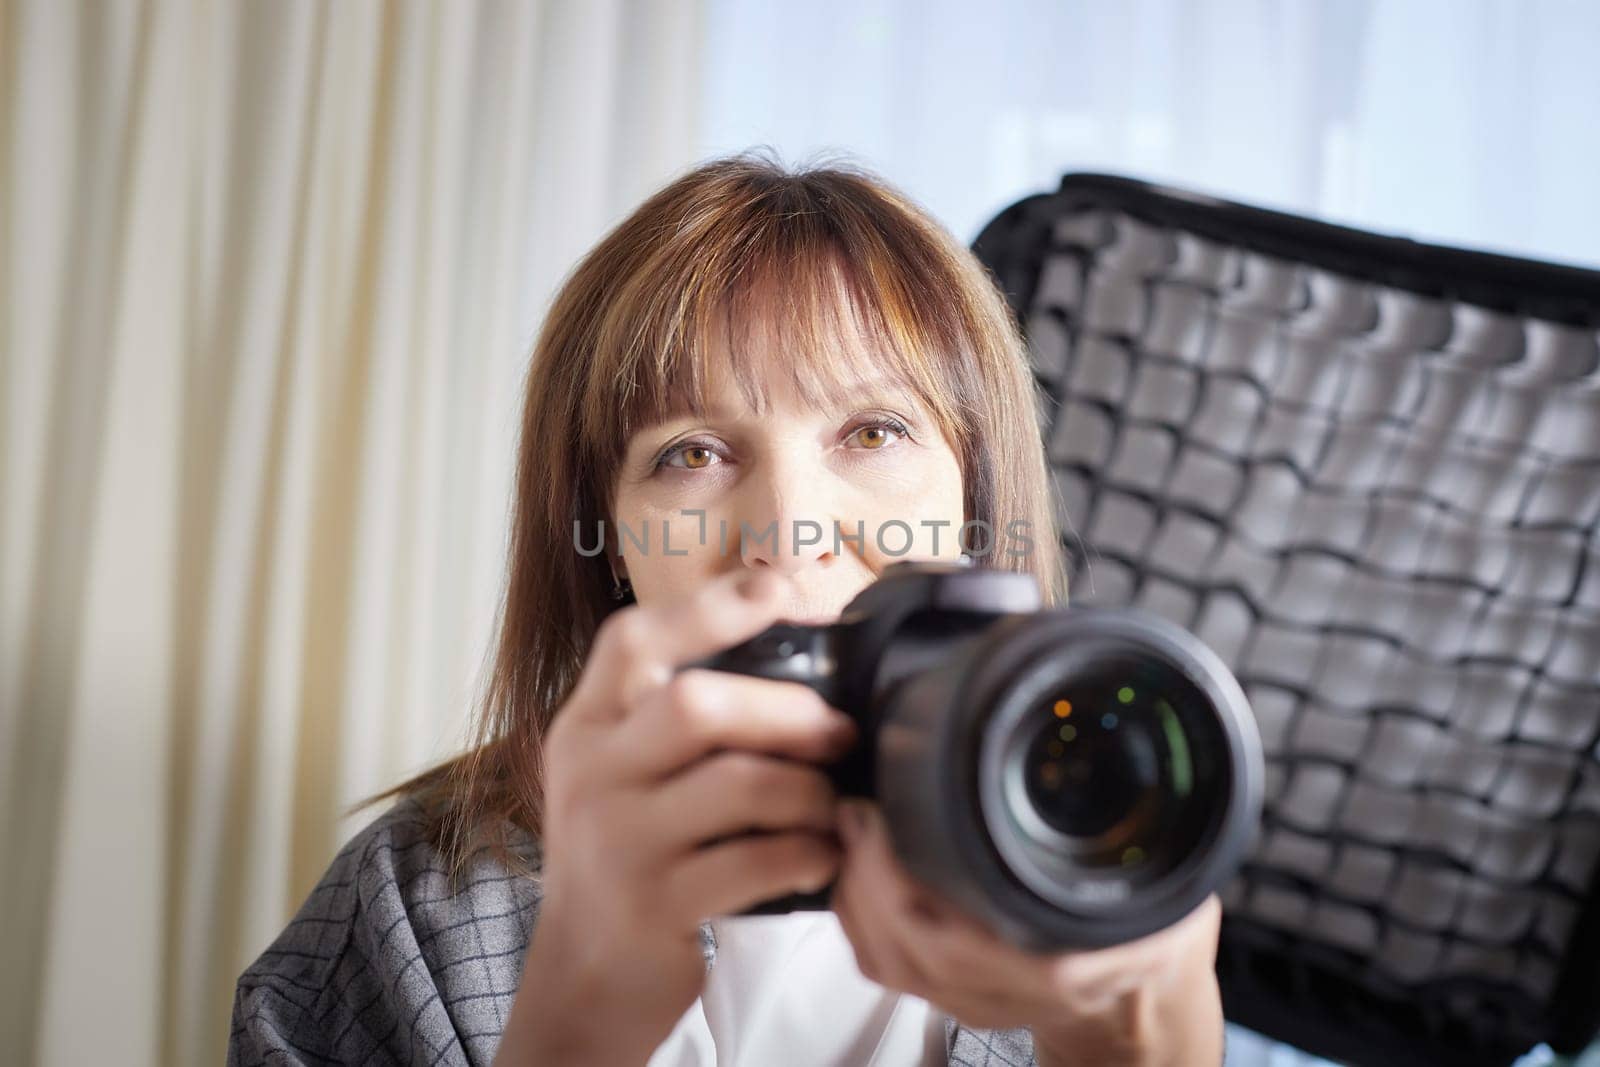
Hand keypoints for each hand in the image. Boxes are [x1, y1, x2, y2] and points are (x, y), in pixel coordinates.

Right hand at [496, 569, 858, 1064]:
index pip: (633, 639)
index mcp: (586, 725)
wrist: (586, 972)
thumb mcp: (621, 771)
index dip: (711, 607)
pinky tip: (825, 855)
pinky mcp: (656, 906)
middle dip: (788, 710)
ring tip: (834, 803)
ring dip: (810, 790)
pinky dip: (808, 853)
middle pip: (697, 706)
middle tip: (840, 731)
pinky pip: (756, 862)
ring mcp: (619, 843)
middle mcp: (592, 774)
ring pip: (738, 785)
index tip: (780, 592)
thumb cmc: (628, 854)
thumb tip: (795, 650)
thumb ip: (673, 715)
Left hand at [828, 799, 1223, 1066]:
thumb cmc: (1156, 931)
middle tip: (857, 811)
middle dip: (867, 876)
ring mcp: (979, 1001)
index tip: (879, 818)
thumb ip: (1138, 830)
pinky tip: (856, 879)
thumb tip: (1107, 760)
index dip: (900, 878)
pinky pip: (889, 970)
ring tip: (853, 835)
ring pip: (892, 963)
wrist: (1150, 1000)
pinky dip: (861, 923)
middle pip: (908, 948)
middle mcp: (1010, 990)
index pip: (955, 937)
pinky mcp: (957, 1000)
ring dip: (858, 897)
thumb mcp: (1167, 873)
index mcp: (1062, 962)